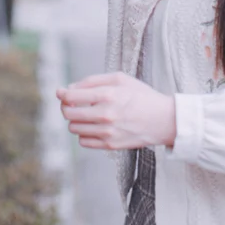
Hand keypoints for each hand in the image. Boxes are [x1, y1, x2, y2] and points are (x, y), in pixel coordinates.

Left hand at [56, 72, 176, 149]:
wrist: (163, 120)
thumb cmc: (141, 95)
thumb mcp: (120, 78)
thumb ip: (92, 80)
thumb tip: (70, 89)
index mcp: (107, 95)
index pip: (71, 97)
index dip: (62, 94)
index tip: (61, 92)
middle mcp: (105, 115)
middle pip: (69, 114)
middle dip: (66, 107)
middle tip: (71, 103)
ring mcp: (107, 132)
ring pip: (74, 129)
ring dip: (75, 120)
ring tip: (85, 114)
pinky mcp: (110, 146)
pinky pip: (83, 142)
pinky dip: (84, 133)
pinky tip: (93, 126)